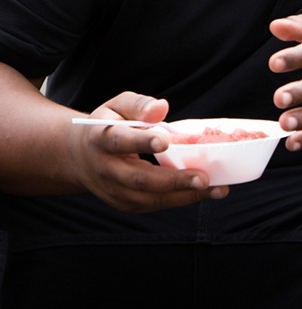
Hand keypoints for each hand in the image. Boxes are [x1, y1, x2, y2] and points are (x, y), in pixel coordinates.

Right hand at [68, 92, 228, 211]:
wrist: (80, 156)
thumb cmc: (108, 125)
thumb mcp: (117, 106)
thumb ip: (138, 105)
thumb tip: (161, 107)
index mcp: (101, 139)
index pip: (120, 141)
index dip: (141, 141)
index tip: (165, 141)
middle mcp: (106, 169)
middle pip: (138, 179)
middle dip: (172, 181)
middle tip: (202, 178)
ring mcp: (114, 190)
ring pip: (149, 198)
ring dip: (183, 196)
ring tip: (215, 189)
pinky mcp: (125, 203)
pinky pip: (154, 204)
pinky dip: (180, 200)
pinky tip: (205, 192)